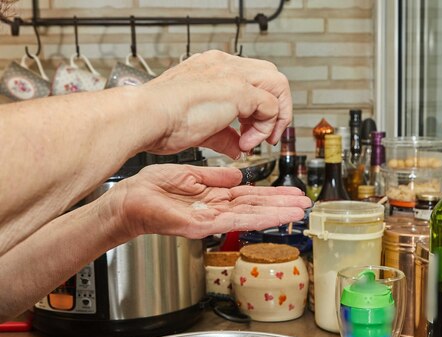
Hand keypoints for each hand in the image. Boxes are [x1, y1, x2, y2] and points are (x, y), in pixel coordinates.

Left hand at [101, 164, 310, 239]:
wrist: (126, 201)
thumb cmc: (150, 189)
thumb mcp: (188, 175)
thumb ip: (214, 177)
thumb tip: (236, 175)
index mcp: (214, 198)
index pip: (250, 197)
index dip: (272, 196)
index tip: (291, 194)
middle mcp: (216, 211)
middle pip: (256, 208)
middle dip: (282, 207)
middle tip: (305, 205)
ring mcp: (210, 220)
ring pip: (250, 217)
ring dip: (276, 215)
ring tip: (298, 213)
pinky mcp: (202, 226)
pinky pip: (233, 222)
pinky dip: (256, 220)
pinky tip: (273, 218)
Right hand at [139, 50, 290, 157]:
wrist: (146, 118)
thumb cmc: (160, 121)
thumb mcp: (202, 129)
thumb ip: (225, 135)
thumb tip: (238, 148)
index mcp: (212, 69)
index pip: (252, 78)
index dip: (260, 106)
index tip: (254, 131)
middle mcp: (224, 65)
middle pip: (270, 75)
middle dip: (276, 108)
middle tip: (268, 136)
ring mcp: (232, 74)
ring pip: (277, 85)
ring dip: (276, 116)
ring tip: (260, 140)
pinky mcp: (238, 89)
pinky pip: (270, 107)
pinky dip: (264, 129)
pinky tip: (245, 143)